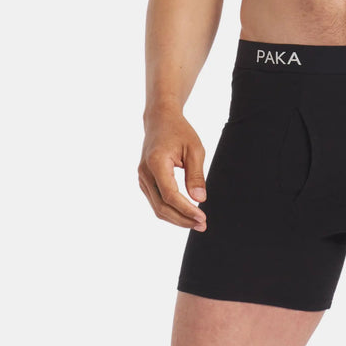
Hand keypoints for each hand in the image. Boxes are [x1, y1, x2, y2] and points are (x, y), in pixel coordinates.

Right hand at [138, 108, 207, 229]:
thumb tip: (200, 199)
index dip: (186, 209)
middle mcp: (144, 173)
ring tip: (197, 222)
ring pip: (157, 207)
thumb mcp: (194, 149)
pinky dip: (170, 210)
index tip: (203, 216)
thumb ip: (196, 175)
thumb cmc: (179, 131)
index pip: (170, 195)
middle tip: (202, 225)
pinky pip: (156, 201)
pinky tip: (185, 213)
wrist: (160, 120)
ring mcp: (142, 178)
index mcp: (156, 163)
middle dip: (182, 219)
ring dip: (176, 218)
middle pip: (161, 206)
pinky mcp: (144, 181)